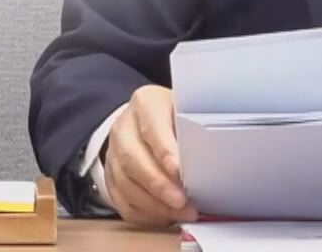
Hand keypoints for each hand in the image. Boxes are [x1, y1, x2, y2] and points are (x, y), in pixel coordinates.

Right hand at [103, 85, 195, 227]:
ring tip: (179, 213)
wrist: (148, 120)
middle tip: (181, 201)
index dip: (164, 150)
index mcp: (145, 103)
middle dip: (158, 184)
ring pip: (124, 184)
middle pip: (132, 159)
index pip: (151, 127)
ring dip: (153, 204)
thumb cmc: (176, 117)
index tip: (179, 171)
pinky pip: (121, 201)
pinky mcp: (110, 177)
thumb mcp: (187, 111)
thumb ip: (194, 129)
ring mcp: (113, 153)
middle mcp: (124, 127)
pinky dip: (144, 214)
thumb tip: (211, 157)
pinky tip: (165, 217)